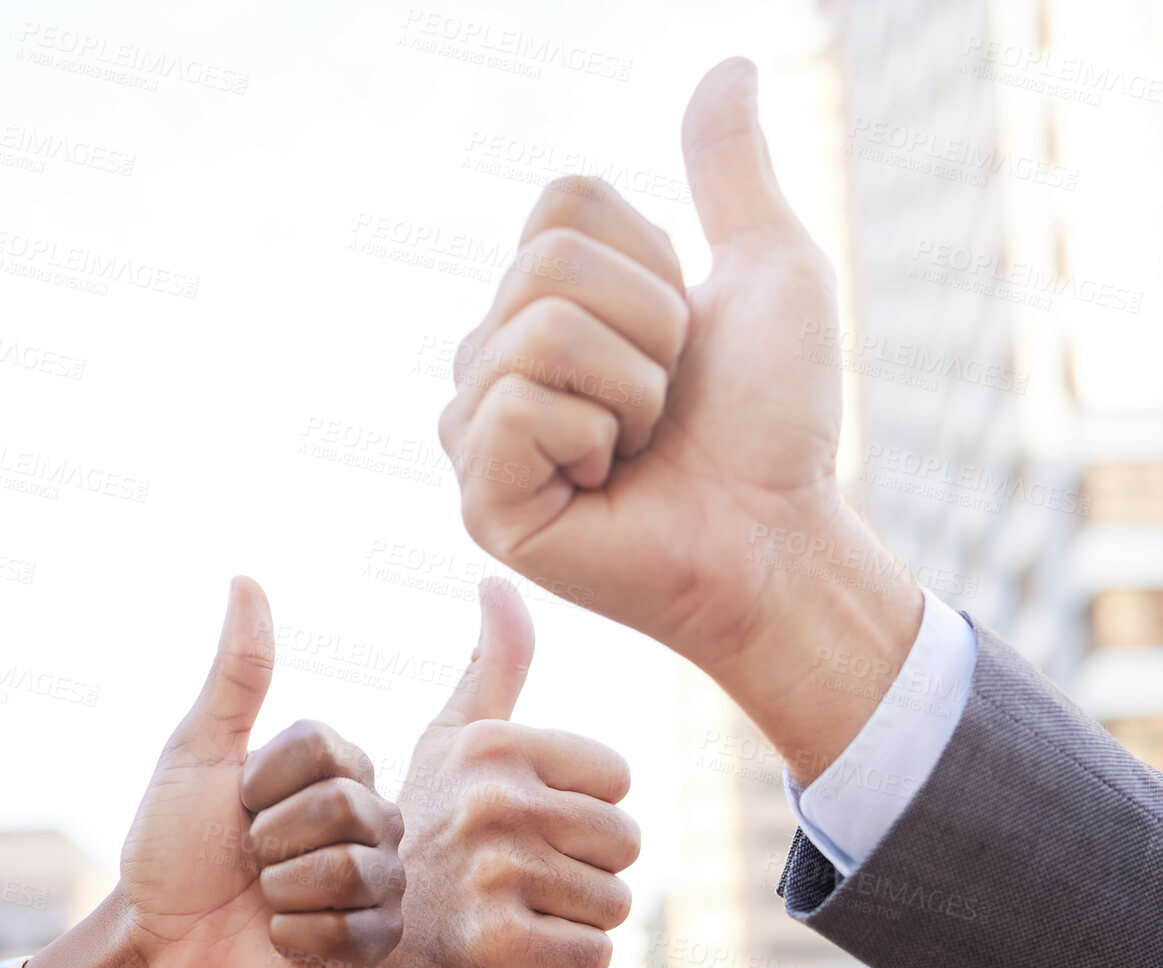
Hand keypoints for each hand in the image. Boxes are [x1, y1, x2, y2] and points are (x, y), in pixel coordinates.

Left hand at [119, 577, 404, 967]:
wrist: (162, 943)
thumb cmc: (174, 848)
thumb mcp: (197, 753)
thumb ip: (237, 674)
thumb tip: (247, 580)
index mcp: (339, 771)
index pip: (329, 750)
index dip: (266, 782)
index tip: (238, 804)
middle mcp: (372, 821)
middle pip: (346, 809)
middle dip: (273, 839)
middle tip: (251, 859)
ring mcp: (380, 883)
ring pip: (351, 871)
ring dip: (282, 892)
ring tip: (265, 900)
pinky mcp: (376, 943)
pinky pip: (355, 931)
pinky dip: (299, 937)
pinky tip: (283, 938)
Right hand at [268, 578, 639, 967]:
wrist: (360, 942)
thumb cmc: (426, 833)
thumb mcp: (451, 741)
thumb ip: (492, 666)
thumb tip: (499, 582)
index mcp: (496, 745)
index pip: (617, 782)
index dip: (584, 813)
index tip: (528, 827)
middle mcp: (495, 799)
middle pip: (625, 842)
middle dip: (589, 871)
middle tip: (524, 880)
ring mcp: (495, 871)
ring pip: (615, 903)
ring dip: (578, 920)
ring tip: (519, 912)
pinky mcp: (499, 942)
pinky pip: (593, 957)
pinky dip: (568, 967)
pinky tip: (520, 954)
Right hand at [440, 59, 920, 772]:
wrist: (778, 535)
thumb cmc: (776, 424)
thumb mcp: (770, 270)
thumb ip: (731, 172)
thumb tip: (731, 66)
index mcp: (547, 303)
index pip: (561, 204)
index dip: (650, 261)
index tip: (684, 340)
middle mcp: (497, 359)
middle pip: (545, 264)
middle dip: (648, 329)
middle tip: (670, 406)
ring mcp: (479, 432)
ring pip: (537, 330)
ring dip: (632, 388)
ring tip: (643, 449)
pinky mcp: (481, 499)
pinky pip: (520, 405)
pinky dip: (594, 438)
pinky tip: (606, 487)